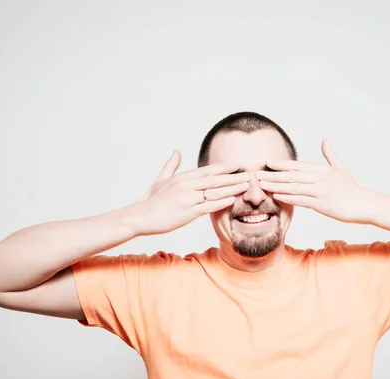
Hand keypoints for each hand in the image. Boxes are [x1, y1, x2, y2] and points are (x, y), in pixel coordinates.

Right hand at [129, 150, 250, 234]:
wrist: (140, 216)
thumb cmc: (150, 200)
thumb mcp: (161, 179)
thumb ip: (171, 165)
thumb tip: (177, 151)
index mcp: (182, 177)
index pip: (207, 170)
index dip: (223, 168)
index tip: (236, 166)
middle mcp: (187, 185)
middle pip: (215, 179)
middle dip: (233, 177)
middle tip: (249, 175)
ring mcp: (188, 198)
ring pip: (214, 192)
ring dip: (232, 188)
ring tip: (246, 186)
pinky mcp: (187, 212)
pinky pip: (208, 206)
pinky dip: (221, 202)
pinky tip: (232, 199)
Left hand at [255, 139, 375, 223]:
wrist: (366, 203)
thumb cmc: (353, 187)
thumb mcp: (342, 167)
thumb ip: (330, 154)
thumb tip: (325, 139)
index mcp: (322, 169)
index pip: (297, 165)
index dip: (280, 164)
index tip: (267, 163)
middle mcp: (319, 178)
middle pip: (291, 175)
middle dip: (272, 175)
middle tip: (257, 174)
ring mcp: (320, 191)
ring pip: (293, 187)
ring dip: (276, 186)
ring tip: (262, 185)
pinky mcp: (322, 204)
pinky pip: (301, 200)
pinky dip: (288, 198)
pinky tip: (277, 197)